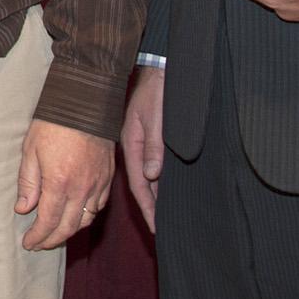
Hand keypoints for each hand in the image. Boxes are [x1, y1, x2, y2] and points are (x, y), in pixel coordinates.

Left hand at [15, 118, 114, 250]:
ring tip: (56, 234)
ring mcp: (98, 184)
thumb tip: (23, 208)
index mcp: (59, 183)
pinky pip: (99, 206)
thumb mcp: (31, 150)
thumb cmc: (54, 123)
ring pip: (86, 220)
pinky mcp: (108, 178)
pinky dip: (87, 217)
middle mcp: (82, 189)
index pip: (48, 221)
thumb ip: (28, 182)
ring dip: (70, 232)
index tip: (28, 244)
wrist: (85, 104)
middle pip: (68, 227)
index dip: (38, 236)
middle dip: (52, 240)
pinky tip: (77, 216)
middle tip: (40, 245)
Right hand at [120, 67, 163, 231]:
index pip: (140, 184)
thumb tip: (152, 175)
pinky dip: (159, 182)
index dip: (148, 207)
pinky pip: (153, 166)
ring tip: (164, 217)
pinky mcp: (150, 137)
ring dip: (156, 196)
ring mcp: (142, 142)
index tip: (157, 228)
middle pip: (143, 185)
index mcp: (133, 143)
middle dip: (151, 208)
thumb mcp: (157, 116)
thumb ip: (155, 145)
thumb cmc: (158, 90)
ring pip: (149, 177)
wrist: (160, 67)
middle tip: (160, 230)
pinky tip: (165, 191)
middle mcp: (136, 147)